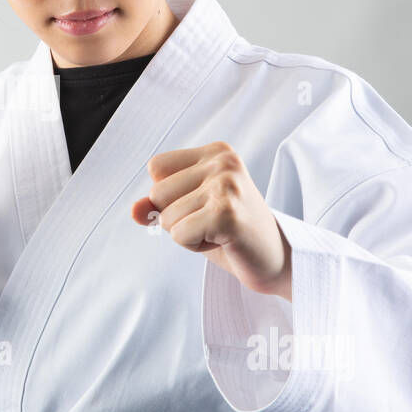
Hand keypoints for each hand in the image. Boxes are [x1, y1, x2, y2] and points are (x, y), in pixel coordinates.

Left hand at [131, 141, 291, 300]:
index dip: (170, 196)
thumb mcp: (191, 210)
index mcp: (216, 151)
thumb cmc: (232, 232)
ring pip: (167, 218)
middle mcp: (223, 162)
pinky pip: (179, 235)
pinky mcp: (227, 214)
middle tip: (214, 223)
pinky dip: (194, 246)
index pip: (156, 168)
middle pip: (157, 192)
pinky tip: (223, 241)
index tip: (204, 205)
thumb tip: (134, 210)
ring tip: (220, 232)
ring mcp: (227, 186)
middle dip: (177, 218)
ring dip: (188, 234)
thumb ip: (159, 205)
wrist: (277, 259)